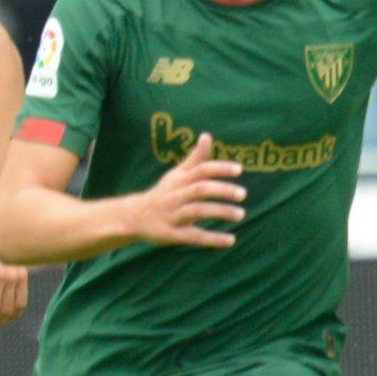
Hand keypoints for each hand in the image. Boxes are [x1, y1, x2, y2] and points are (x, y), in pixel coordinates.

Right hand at [129, 133, 247, 245]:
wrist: (134, 217)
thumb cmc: (163, 193)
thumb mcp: (177, 175)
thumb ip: (195, 158)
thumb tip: (207, 135)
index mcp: (179, 180)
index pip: (200, 170)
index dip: (219, 168)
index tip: (239, 169)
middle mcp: (176, 195)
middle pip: (200, 189)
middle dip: (222, 190)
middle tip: (243, 193)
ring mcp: (173, 215)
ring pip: (198, 211)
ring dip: (220, 212)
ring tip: (240, 214)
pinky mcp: (172, 234)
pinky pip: (194, 236)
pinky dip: (213, 239)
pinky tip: (231, 240)